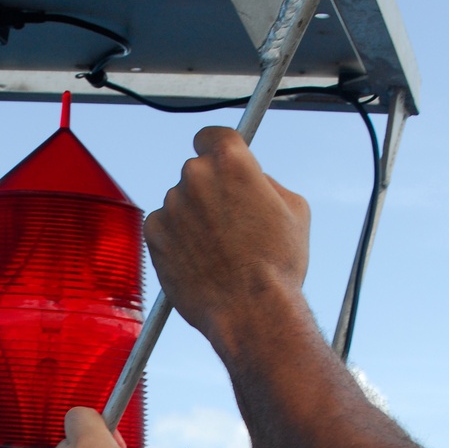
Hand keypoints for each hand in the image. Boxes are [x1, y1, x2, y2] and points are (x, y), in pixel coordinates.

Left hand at [144, 127, 309, 347]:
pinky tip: (198, 260)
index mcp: (231, 160)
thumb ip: (265, 182)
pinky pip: (163, 228)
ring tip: (216, 251)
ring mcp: (171, 205)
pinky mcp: (154, 234)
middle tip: (226, 223)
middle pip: (196, 173)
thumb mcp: (294, 209)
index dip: (215, 150)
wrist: (251, 311)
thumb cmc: (278, 265)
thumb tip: (250, 180)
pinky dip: (175, 240)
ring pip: (179, 203)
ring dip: (192, 218)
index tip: (217, 163)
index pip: (211, 136)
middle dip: (208, 192)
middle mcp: (195, 175)